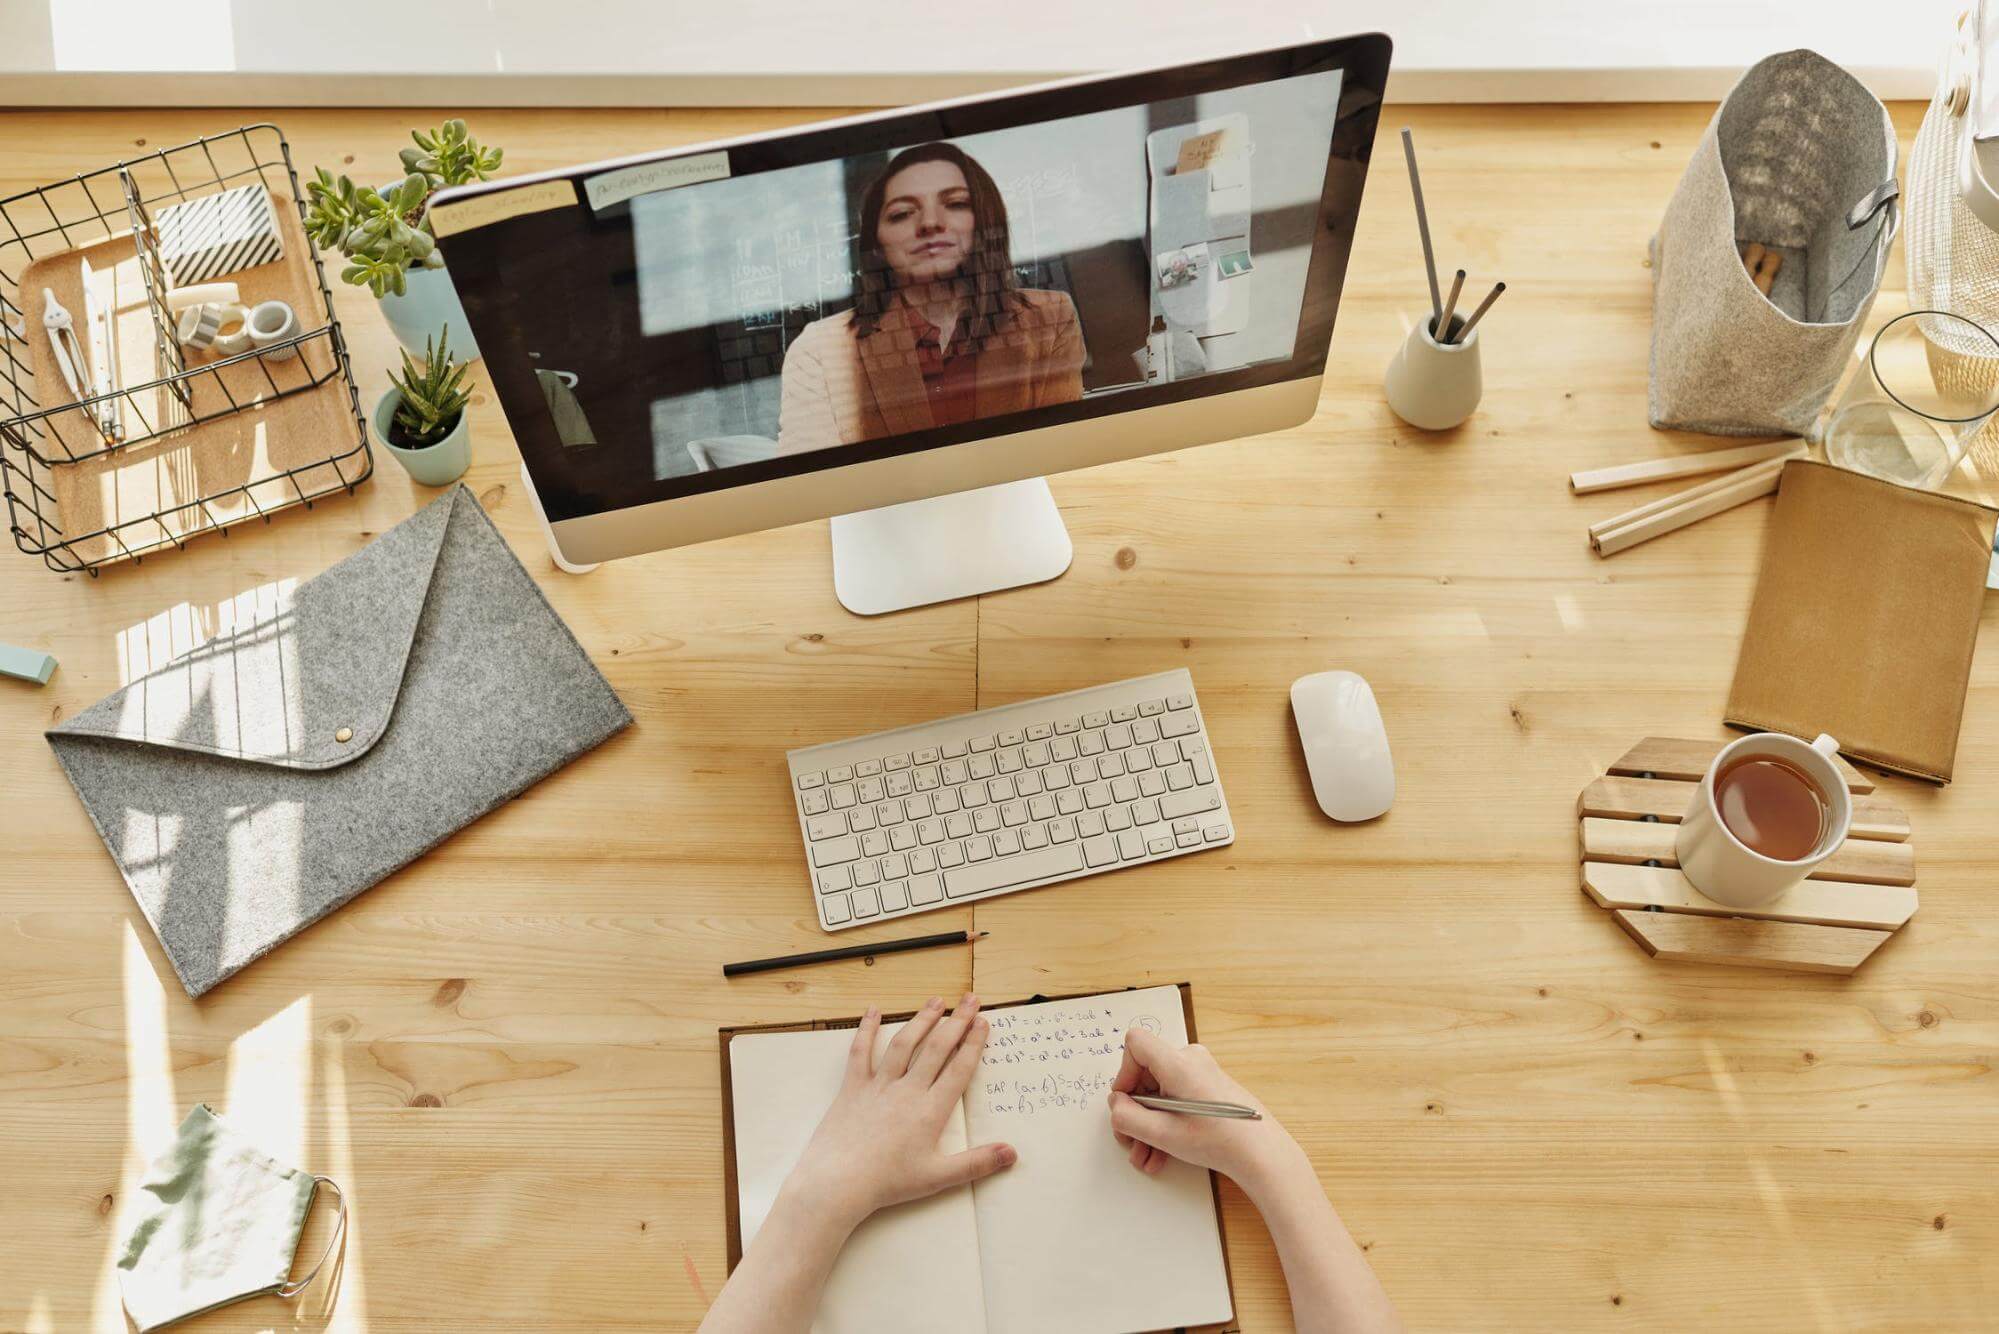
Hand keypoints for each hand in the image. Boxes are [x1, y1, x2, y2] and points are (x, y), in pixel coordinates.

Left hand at [781, 994, 1016, 1229]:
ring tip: (936, 1001)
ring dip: (921, 1020)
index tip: (983, 1022)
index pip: (958, 1069)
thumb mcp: (937, 1177)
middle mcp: (907, 1090)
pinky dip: (866, 1029)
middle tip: (970, 999)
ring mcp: (879, 1085)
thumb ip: (977, 1163)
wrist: (839, 1181)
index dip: (973, 1043)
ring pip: (904, 1044)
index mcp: (930, 1110)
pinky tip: (873, 1011)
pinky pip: (860, 1052)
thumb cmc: (888, 1182)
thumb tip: (1012, 1153)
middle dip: (956, 1022)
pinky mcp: (853, 1087)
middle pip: (936, 1048)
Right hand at [1108, 1028, 1302, 1193]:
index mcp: (1179, 1063)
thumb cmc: (1218, 1140)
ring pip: (1159, 1092)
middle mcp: (1190, 1060)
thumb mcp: (1163, 1133)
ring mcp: (1201, 1073)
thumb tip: (1116, 1104)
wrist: (1261, 1153)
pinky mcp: (1207, 1087)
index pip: (1136, 1043)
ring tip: (1145, 1157)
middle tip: (1129, 1140)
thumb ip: (1128, 1117)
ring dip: (1148, 1124)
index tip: (1126, 1102)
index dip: (1123, 1072)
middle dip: (1134, 1110)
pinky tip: (1160, 1154)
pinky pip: (1175, 1098)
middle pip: (1146, 1073)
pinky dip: (1165, 1122)